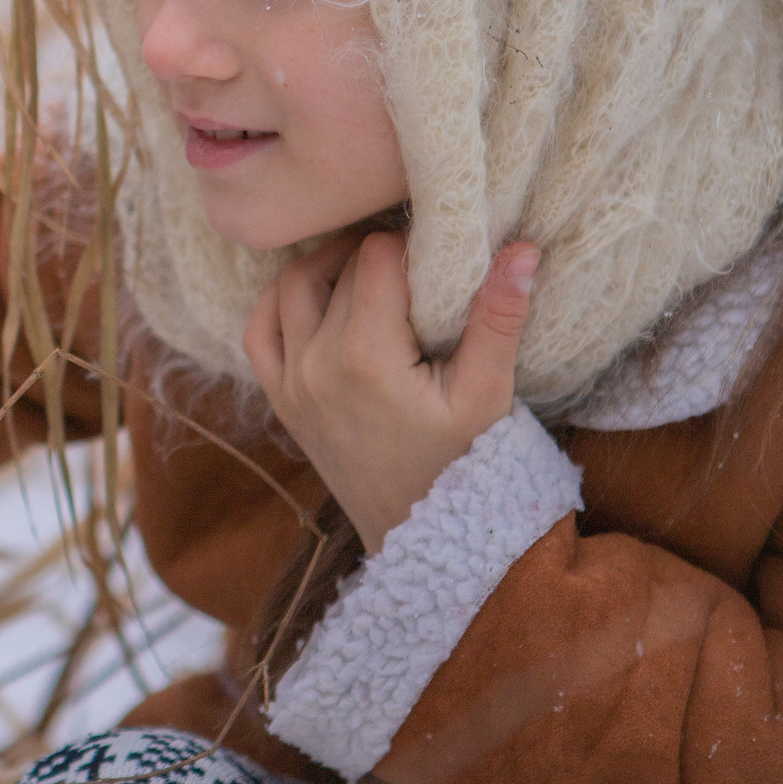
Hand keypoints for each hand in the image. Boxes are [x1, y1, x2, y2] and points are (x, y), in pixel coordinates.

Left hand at [245, 232, 538, 552]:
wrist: (426, 539)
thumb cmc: (465, 464)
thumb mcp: (488, 392)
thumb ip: (499, 318)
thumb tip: (522, 249)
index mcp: (365, 356)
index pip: (376, 258)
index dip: (409, 244)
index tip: (437, 257)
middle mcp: (316, 363)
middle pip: (339, 269)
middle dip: (378, 254)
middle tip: (416, 261)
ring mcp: (290, 382)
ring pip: (292, 287)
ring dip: (328, 265)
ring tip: (371, 266)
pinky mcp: (281, 399)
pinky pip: (260, 329)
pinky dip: (281, 302)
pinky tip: (318, 294)